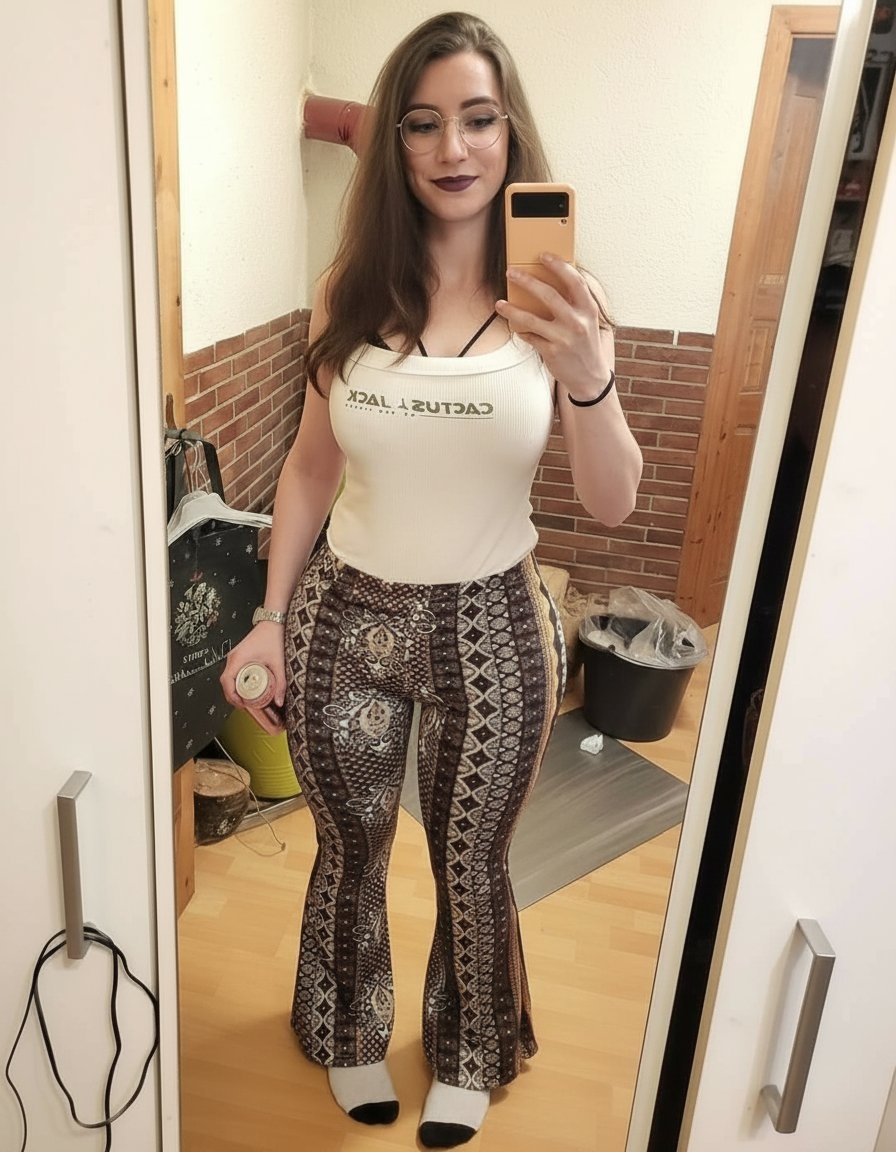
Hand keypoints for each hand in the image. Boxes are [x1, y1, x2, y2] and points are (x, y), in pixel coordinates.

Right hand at [219, 621, 286, 712]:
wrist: (273, 623)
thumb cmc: (273, 637)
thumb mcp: (278, 663)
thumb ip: (280, 683)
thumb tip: (280, 701)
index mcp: (238, 658)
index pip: (227, 681)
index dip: (231, 696)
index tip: (241, 704)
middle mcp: (233, 657)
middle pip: (225, 682)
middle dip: (233, 696)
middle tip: (245, 705)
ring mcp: (234, 656)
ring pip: (228, 678)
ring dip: (234, 690)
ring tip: (246, 699)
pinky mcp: (238, 656)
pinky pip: (232, 672)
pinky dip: (236, 683)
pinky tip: (246, 689)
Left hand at [496, 254, 613, 400]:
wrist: (590, 377)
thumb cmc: (585, 345)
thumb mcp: (588, 321)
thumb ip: (575, 304)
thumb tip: (550, 282)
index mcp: (588, 309)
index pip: (574, 280)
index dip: (558, 265)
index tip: (543, 255)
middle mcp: (577, 322)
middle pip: (548, 295)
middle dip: (527, 281)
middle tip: (511, 272)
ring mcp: (564, 338)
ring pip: (532, 318)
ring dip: (512, 310)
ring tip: (500, 303)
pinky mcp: (552, 352)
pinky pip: (530, 337)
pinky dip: (521, 331)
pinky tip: (515, 327)